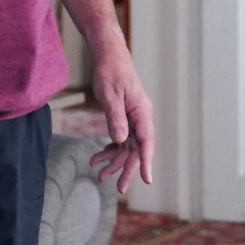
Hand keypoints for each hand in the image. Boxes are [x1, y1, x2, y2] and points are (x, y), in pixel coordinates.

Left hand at [87, 43, 153, 193]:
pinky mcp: (123, 117)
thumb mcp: (110, 95)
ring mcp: (132, 119)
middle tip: (119, 188)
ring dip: (114, 161)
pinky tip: (97, 158)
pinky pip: (119, 139)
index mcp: (142, 112)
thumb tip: (120, 141)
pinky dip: (109, 150)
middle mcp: (140, 118)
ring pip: (126, 147)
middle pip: (137, 149)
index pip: (147, 142)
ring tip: (99, 175)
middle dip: (127, 168)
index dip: (146, 162)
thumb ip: (116, 118)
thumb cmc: (111, 72)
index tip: (147, 180)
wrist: (108, 56)